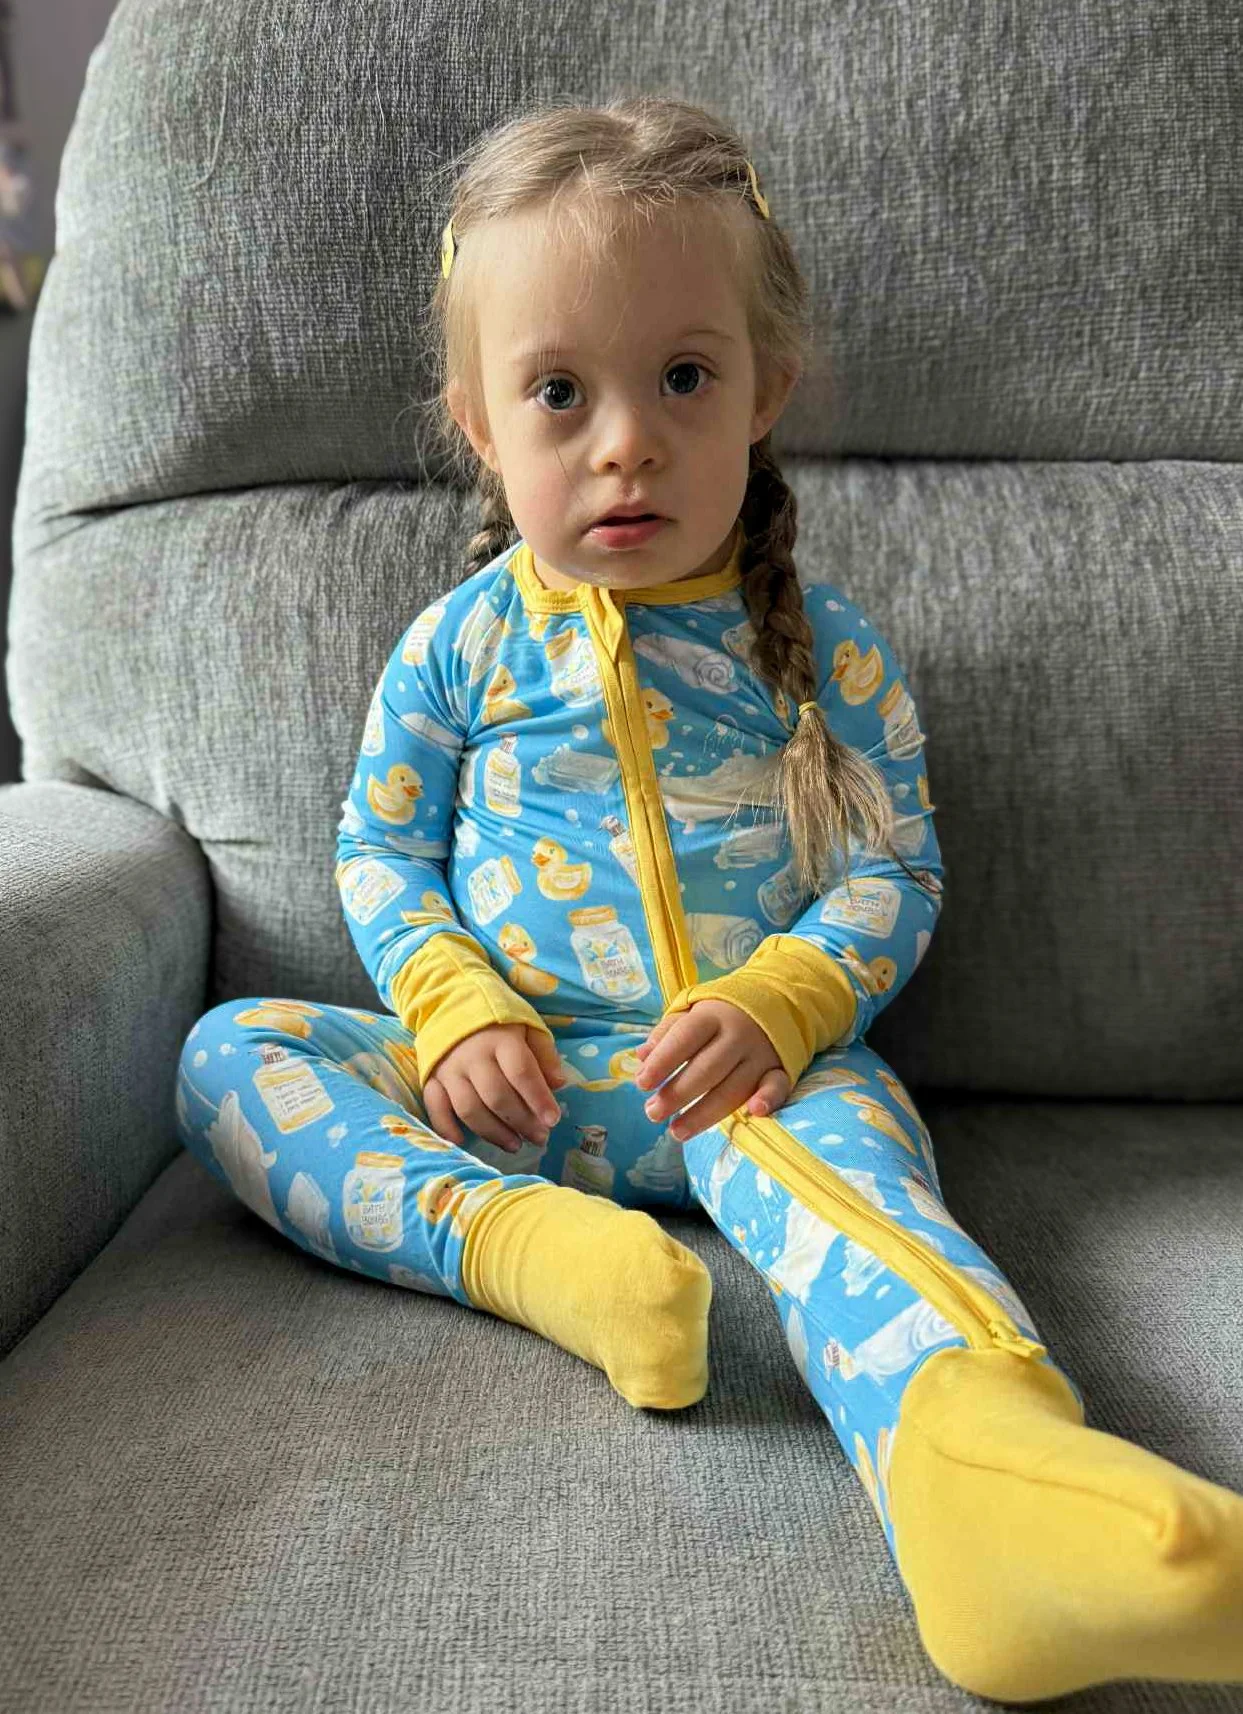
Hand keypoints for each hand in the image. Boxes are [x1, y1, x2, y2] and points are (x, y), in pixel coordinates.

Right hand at [422, 1023, 566, 1154]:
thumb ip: (544, 1054)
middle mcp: (472, 1056)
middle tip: (540, 1138)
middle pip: (496, 1096)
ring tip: (515, 1145)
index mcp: (500, 1039)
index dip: (538, 1099)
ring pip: (469, 1109)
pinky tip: (463, 1143)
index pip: (521, 1072)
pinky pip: (435, 1109)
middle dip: (521, 1122)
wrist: (451, 1002)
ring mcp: (449, 1069)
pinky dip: (447, 1129)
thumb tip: (558, 1085)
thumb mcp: (528, 1026)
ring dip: (493, 1133)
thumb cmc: (497, 1020)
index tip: (553, 1120)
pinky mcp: (431, 1079)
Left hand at [632, 999, 791, 1141]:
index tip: (641, 1083)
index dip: (663, 1061)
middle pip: (708, 1068)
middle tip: (653, 1112)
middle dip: (679, 1093)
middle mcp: (738, 1034)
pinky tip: (754, 1112)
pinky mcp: (781, 1069)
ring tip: (676, 1131)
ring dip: (705, 1113)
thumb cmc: (720, 1015)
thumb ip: (666, 1034)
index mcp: (713, 1015)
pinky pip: (777, 1086)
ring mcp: (761, 1054)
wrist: (774, 1001)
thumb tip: (641, 1057)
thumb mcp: (691, 1013)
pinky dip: (769, 1098)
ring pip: (734, 1087)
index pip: (685, 1037)